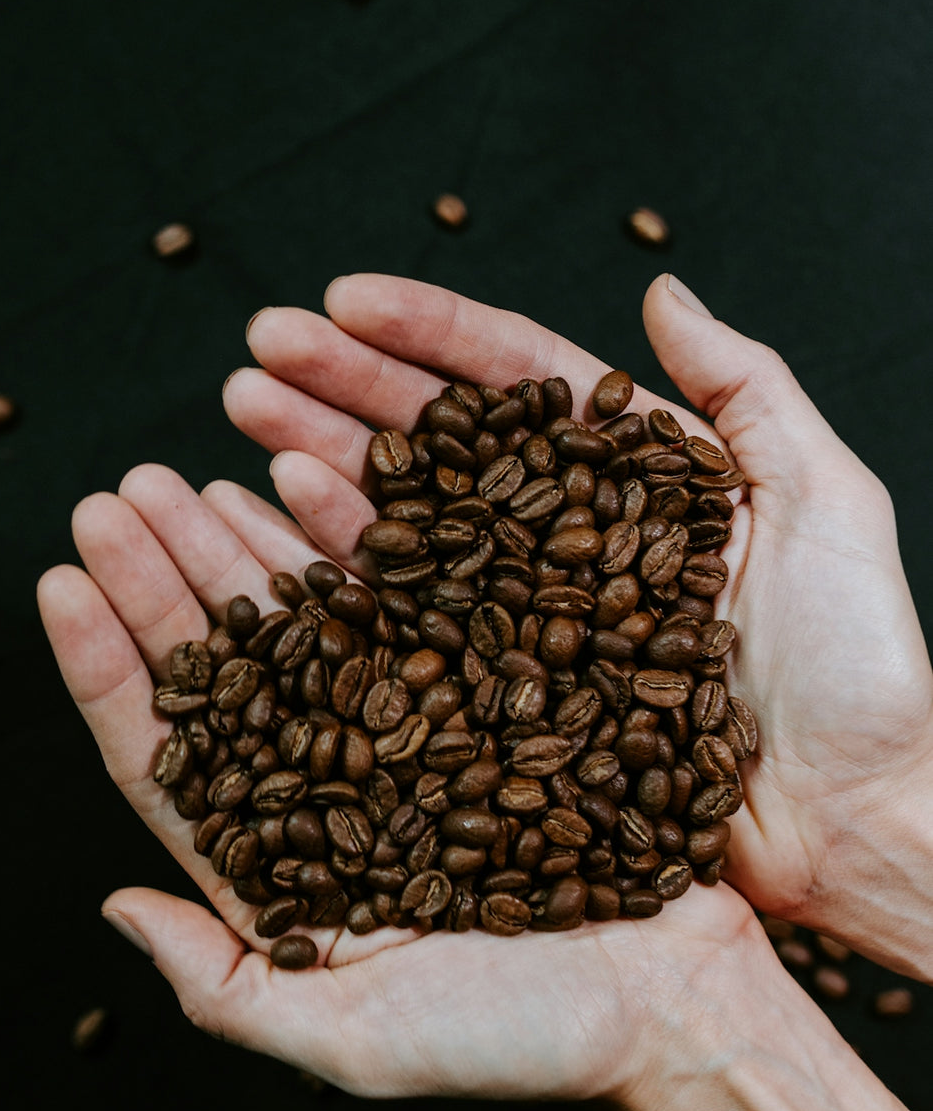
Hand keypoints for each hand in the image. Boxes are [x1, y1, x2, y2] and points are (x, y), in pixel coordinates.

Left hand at [36, 462, 758, 1102]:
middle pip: (222, 670)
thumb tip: (116, 911)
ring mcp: (403, 736)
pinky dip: (353, 544)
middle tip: (116, 495)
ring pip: (300, 625)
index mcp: (280, 872)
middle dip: (162, 580)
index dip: (107, 670)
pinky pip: (402, 605)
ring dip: (238, 547)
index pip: (165, 758)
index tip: (60, 578)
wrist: (682, 1003)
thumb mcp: (358, 1042)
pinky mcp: (479, 697)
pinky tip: (307, 484)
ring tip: (186, 474)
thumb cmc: (524, 1042)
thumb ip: (229, 987)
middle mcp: (331, 790)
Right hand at [226, 272, 932, 978]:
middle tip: (258, 350)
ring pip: (408, 519)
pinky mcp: (502, 693)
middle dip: (344, 387)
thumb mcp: (830, 500)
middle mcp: (564, 537)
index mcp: (634, 476)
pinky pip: (410, 618)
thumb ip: (749, 389)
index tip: (343, 299)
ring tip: (245, 415)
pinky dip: (342, 565)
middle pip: (439, 443)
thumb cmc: (864, 670)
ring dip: (320, 460)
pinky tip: (278, 516)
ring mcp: (526, 615)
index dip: (427, 335)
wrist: (856, 821)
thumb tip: (660, 289)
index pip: (515, 381)